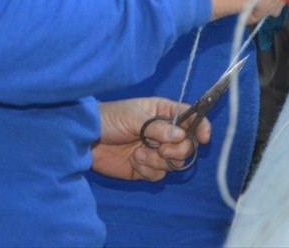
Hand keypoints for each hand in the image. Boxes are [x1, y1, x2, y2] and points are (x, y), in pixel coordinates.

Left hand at [92, 97, 209, 181]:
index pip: (190, 118)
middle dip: (178, 150)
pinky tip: (133, 161)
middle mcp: (162, 133)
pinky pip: (158, 174)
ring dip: (158, 160)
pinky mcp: (144, 168)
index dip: (200, 127)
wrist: (84, 140)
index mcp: (162, 113)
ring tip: (138, 154)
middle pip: (186, 145)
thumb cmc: (108, 118)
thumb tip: (180, 136)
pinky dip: (148, 170)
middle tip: (162, 149)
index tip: (203, 138)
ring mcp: (154, 151)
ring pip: (173, 163)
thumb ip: (157, 127)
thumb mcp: (133, 117)